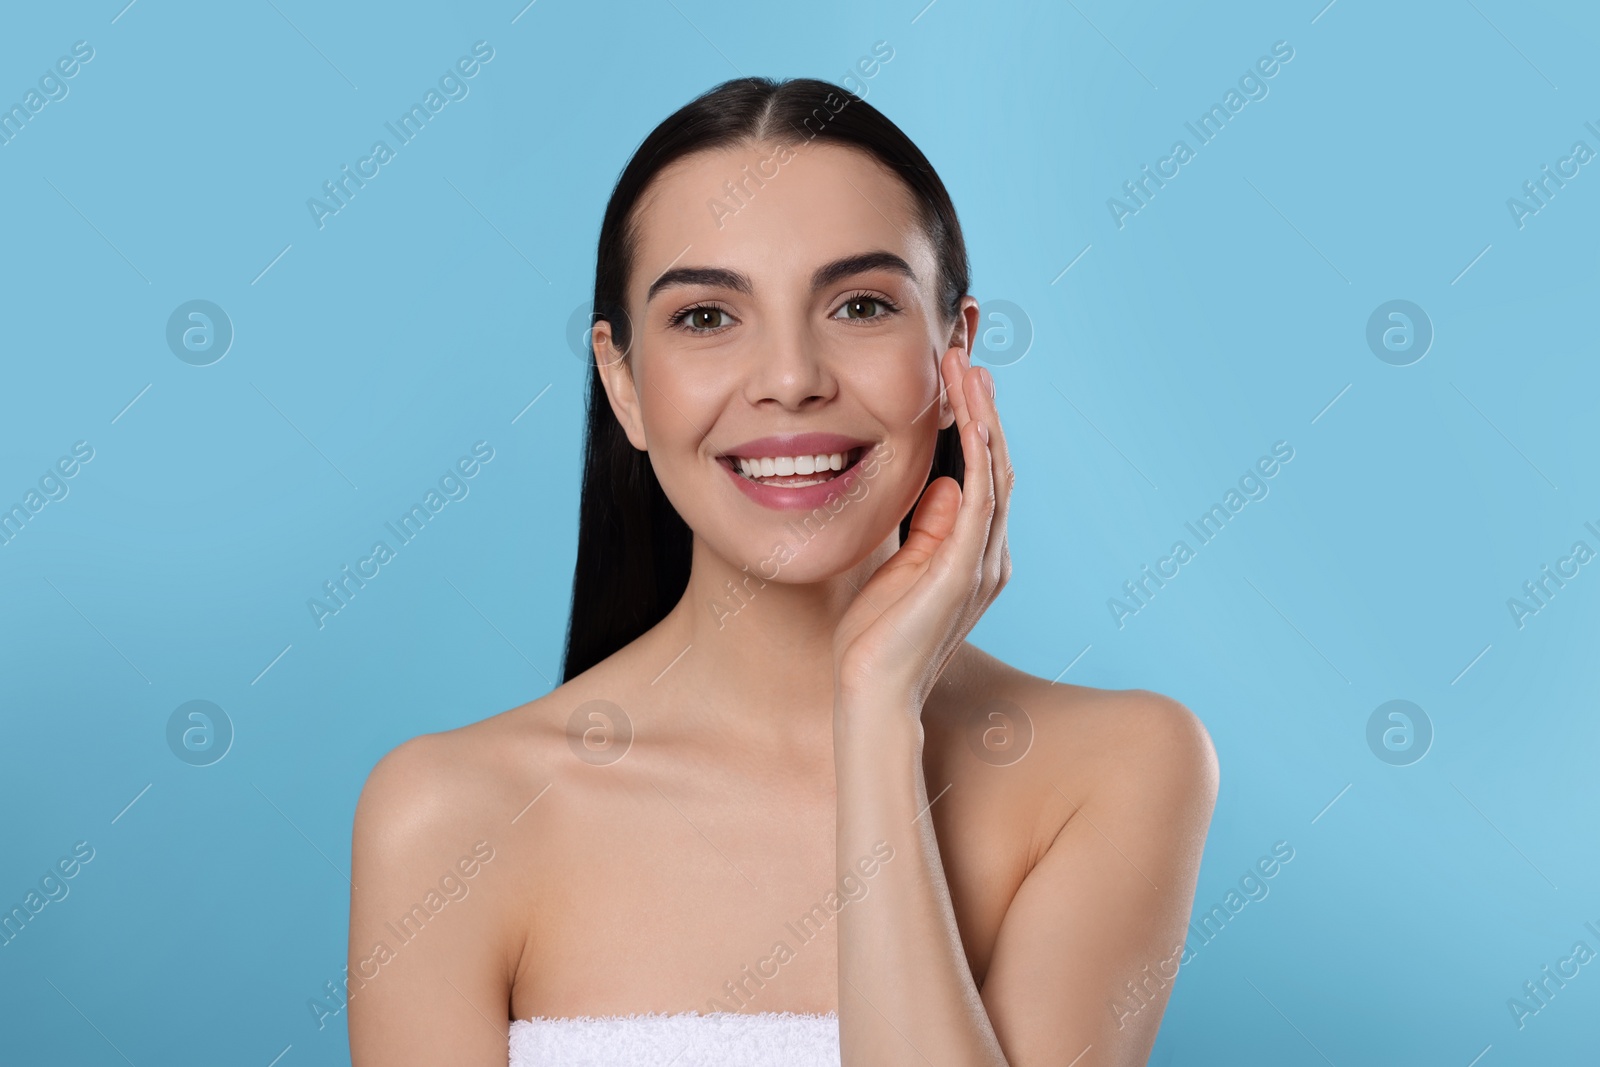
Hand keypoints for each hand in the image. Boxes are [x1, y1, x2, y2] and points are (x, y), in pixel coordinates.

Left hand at [832, 342, 1013, 709]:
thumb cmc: (874, 640)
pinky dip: (979, 454)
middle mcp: (989, 557)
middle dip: (982, 408)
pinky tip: (971, 417)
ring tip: (967, 368)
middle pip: (997, 465)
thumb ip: (923, 530)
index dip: (974, 425)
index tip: (956, 379)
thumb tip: (943, 483)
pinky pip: (980, 499)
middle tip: (965, 357)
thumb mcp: (897, 568)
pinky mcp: (963, 570)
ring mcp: (981, 563)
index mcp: (973, 556)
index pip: (983, 476)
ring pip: (994, 472)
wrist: (870, 693)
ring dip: (982, 416)